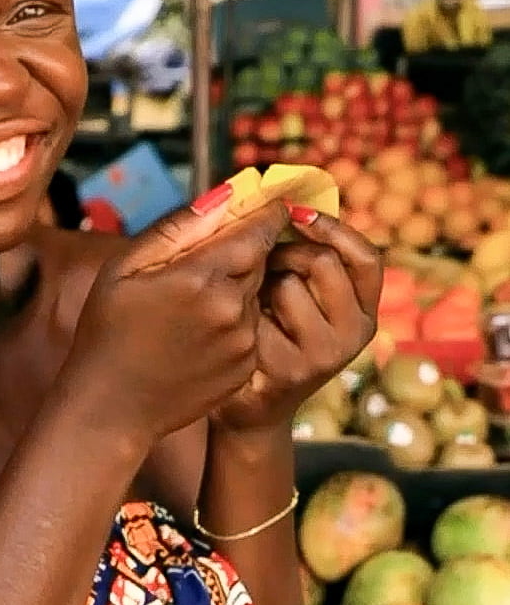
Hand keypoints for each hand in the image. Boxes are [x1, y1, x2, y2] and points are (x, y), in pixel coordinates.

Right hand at [70, 185, 289, 447]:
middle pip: (258, 261)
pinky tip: (196, 337)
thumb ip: (178, 228)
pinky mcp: (246, 367)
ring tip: (188, 309)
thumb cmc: (106, 331)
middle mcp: (231, 309)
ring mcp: (243, 342)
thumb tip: (226, 194)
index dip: (265, 214)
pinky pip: (251, 330)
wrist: (110, 409)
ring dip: (235, 290)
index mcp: (200, 277)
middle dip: (241, 252)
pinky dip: (234, 324)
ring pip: (254, 296)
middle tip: (204, 262)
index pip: (256, 231)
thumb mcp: (125, 268)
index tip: (270, 202)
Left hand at [210, 208, 382, 433]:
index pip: (367, 258)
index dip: (334, 229)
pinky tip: (238, 332)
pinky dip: (241, 314)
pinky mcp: (293, 370)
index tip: (299, 213)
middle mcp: (356, 334)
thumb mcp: (295, 293)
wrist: (246, 405)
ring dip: (259, 286)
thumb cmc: (267, 335)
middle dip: (284, 254)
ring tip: (251, 307)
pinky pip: (259, 314)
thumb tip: (287, 199)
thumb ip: (303, 255)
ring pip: (288, 285)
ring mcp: (327, 355)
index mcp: (364, 311)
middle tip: (263, 270)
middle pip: (323, 261)